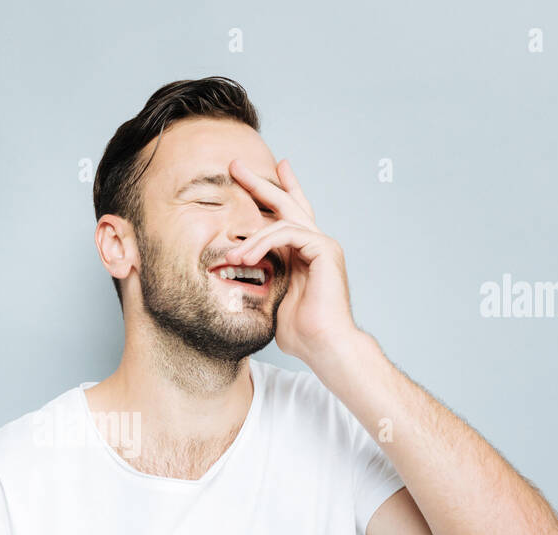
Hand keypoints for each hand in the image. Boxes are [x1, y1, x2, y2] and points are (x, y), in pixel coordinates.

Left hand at [226, 157, 359, 361]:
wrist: (324, 346)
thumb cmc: (303, 334)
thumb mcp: (274, 302)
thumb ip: (265, 282)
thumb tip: (242, 281)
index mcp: (306, 255)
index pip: (290, 217)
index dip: (278, 194)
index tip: (266, 173)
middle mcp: (316, 245)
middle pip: (289, 203)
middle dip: (261, 184)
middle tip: (235, 165)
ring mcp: (323, 245)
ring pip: (283, 220)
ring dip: (252, 234)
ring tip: (232, 254)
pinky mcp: (324, 249)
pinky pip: (288, 233)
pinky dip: (264, 242)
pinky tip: (247, 256)